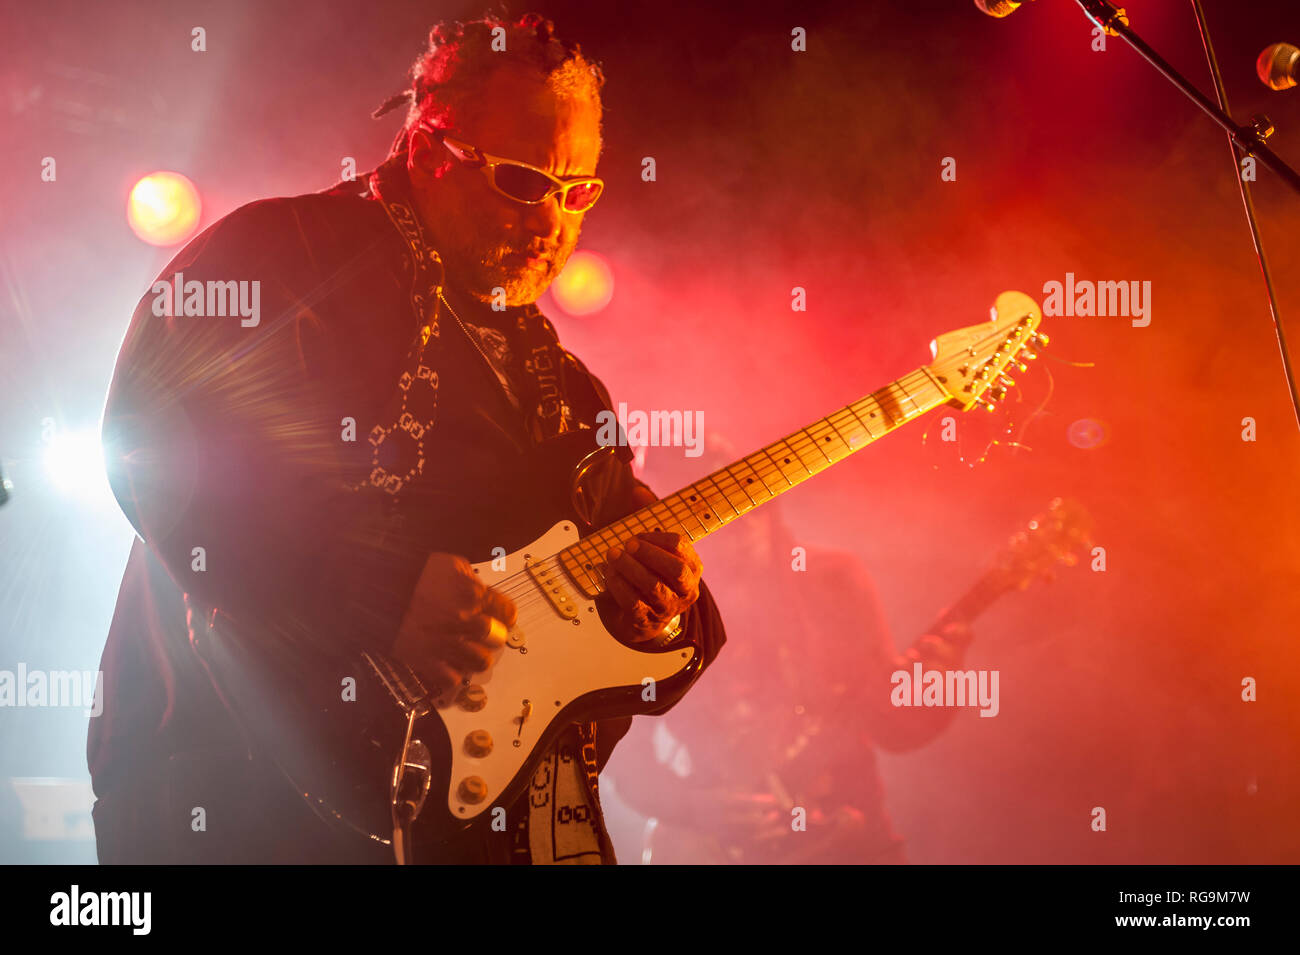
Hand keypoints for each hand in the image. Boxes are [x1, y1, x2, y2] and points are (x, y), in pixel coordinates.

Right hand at [391, 552, 515, 694]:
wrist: (374, 590)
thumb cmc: (409, 574)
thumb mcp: (447, 564)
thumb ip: (469, 578)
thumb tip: (480, 588)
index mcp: (470, 593)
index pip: (507, 612)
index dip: (505, 615)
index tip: (501, 617)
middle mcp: (463, 620)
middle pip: (496, 638)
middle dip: (492, 636)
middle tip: (483, 634)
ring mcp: (446, 643)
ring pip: (481, 661)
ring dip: (476, 656)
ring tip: (467, 651)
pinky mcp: (427, 662)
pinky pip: (453, 678)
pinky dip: (453, 674)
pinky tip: (448, 664)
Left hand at [600, 531, 701, 643]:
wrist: (642, 624)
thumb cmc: (650, 583)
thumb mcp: (659, 564)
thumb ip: (650, 547)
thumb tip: (631, 537)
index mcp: (692, 570)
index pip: (680, 546)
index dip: (657, 537)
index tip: (638, 536)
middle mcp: (686, 590)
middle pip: (676, 569)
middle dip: (650, 553)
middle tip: (628, 544)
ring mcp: (668, 608)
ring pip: (653, 585)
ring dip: (630, 566)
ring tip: (613, 555)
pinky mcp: (646, 620)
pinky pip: (633, 601)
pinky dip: (618, 584)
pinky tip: (609, 574)